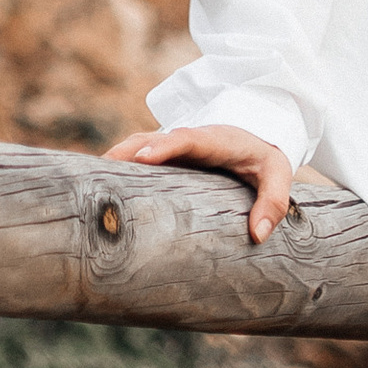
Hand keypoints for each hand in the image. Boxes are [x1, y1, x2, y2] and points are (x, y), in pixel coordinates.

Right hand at [102, 121, 294, 244]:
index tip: (142, 157)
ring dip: (117, 160)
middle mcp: (187, 139)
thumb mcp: (278, 174)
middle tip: (98, 172)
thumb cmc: (266, 156)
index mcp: (213, 140)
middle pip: (150, 140)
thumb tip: (257, 236)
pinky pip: (139, 156)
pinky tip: (101, 188)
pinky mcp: (167, 156)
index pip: (185, 140)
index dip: (163, 147)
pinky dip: (120, 166)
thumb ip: (273, 202)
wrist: (259, 131)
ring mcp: (173, 146)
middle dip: (125, 153)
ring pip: (138, 146)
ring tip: (88, 182)